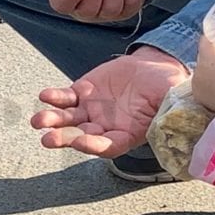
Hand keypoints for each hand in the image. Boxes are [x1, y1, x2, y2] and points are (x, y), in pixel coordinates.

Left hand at [31, 46, 189, 157]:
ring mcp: (90, 112)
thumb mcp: (172, 100)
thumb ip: (169, 113)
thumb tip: (175, 120)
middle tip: (48, 139)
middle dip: (64, 138)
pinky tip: (46, 96)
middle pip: (81, 136)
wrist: (153, 68)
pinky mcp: (81, 94)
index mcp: (126, 135)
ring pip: (68, 120)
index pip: (108, 146)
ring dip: (52, 120)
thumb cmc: (166, 88)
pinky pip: (65, 98)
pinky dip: (55, 98)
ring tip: (38, 121)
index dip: (94, 146)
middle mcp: (104, 127)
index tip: (81, 142)